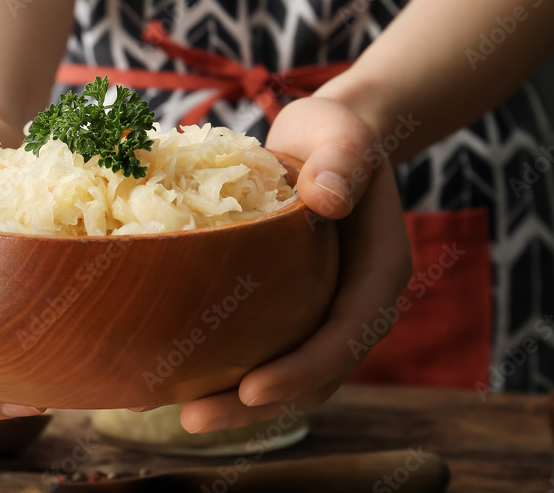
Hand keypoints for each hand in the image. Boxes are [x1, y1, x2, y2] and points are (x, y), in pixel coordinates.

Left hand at [179, 97, 411, 432]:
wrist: (326, 140)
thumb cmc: (334, 135)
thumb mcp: (341, 134)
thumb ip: (342, 160)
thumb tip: (327, 199)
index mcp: (378, 273)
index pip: (346, 335)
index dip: (304, 370)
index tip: (253, 390)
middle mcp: (355, 304)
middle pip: (315, 374)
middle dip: (258, 406)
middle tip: (193, 420)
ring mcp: (324, 311)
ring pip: (288, 374)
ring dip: (237, 403)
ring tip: (177, 413)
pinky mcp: (293, 308)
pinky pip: (265, 350)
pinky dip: (227, 371)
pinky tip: (175, 377)